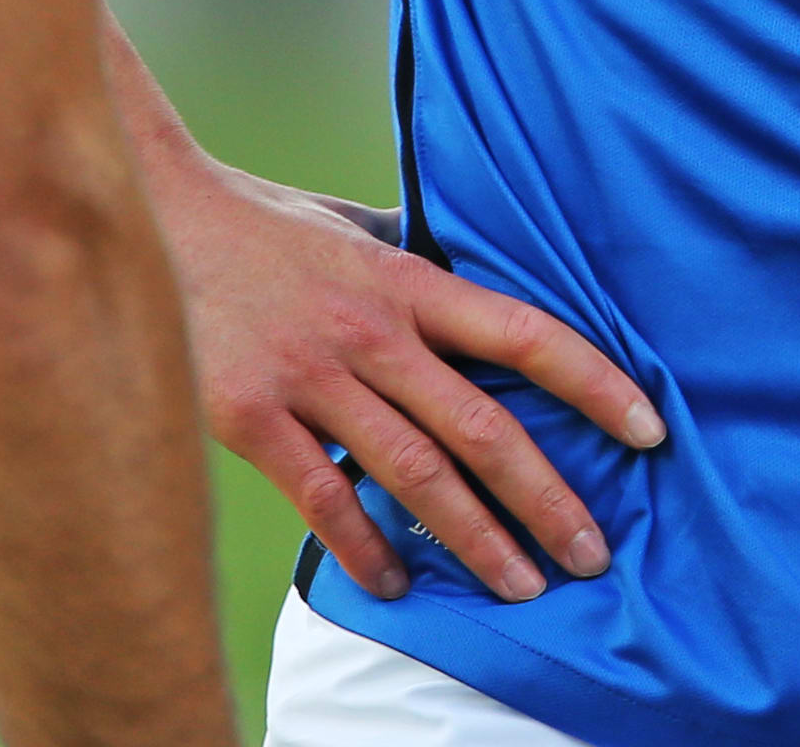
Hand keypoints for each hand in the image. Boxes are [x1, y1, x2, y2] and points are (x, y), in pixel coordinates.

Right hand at [155, 157, 661, 601]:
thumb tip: (479, 287)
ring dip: (475, 537)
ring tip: (522, 584)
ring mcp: (308, 376)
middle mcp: (369, 331)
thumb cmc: (263, 224)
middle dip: (546, 495)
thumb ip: (414, 267)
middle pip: (480, 425)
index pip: (522, 333)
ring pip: (414, 473)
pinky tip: (398, 582)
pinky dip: (367, 547)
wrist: (151, 216)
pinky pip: (324, 498)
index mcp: (405, 282)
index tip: (647, 430)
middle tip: (593, 552)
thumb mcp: (353, 229)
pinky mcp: (249, 416)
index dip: (593, 381)